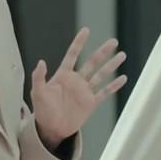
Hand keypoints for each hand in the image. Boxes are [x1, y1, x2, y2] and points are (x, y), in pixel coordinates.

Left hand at [31, 27, 127, 145]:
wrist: (51, 129)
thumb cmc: (42, 110)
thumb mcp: (37, 93)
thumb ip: (39, 77)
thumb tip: (41, 61)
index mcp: (63, 75)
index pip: (73, 54)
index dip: (79, 42)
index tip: (86, 30)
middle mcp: (76, 80)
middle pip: (92, 62)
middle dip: (103, 52)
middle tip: (114, 41)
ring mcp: (85, 91)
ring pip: (101, 75)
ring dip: (111, 65)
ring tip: (122, 55)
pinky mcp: (91, 103)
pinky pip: (104, 92)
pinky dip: (114, 86)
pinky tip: (123, 78)